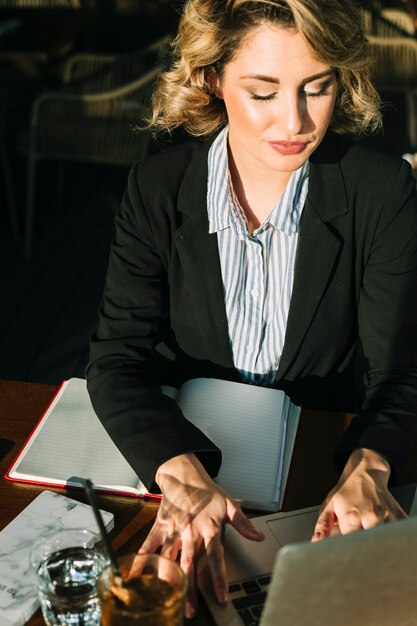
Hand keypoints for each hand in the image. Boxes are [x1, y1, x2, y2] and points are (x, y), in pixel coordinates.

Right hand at [138, 453, 264, 617]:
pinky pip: (149, 546)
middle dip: (189, 589)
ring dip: (167, 581)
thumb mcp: (229, 504)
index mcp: (209, 527)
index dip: (218, 577)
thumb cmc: (206, 492)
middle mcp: (190, 531)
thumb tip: (258, 536)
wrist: (183, 475)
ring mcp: (173, 529)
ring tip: (165, 601)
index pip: (216, 556)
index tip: (220, 596)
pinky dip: (141, 561)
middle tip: (189, 610)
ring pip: (169, 559)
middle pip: (190, 564)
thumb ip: (243, 523)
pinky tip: (135, 576)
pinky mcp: (160, 527)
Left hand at [312, 448, 406, 541]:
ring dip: (375, 535)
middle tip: (357, 532)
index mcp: (350, 516)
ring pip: (381, 537)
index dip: (347, 546)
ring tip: (367, 525)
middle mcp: (369, 516)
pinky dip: (391, 531)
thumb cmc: (346, 490)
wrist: (366, 472)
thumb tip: (316, 541)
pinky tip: (382, 523)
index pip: (350, 543)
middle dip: (361, 541)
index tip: (346, 542)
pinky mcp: (397, 514)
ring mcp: (385, 515)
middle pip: (367, 542)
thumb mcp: (329, 504)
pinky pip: (396, 531)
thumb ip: (322, 525)